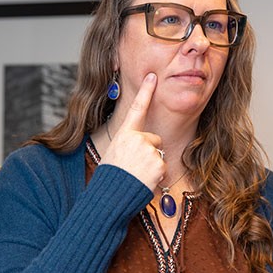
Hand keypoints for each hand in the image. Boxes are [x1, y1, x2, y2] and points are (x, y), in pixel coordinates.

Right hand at [100, 72, 165, 190]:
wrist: (110, 196)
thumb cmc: (110, 177)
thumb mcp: (114, 153)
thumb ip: (128, 144)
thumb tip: (140, 143)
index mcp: (124, 134)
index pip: (136, 108)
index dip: (146, 91)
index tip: (153, 76)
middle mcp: (137, 139)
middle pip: (154, 139)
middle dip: (149, 152)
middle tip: (134, 166)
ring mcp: (149, 151)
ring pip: (158, 155)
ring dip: (152, 166)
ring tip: (136, 175)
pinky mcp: (158, 164)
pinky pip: (162, 168)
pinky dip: (156, 176)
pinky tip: (143, 181)